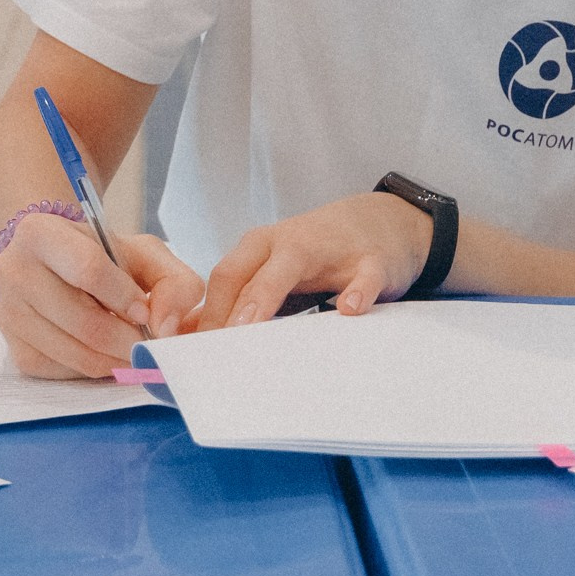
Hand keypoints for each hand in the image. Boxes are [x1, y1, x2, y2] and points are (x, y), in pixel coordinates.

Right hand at [0, 212, 201, 378]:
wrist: (53, 267)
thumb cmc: (101, 257)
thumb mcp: (143, 252)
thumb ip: (172, 282)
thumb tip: (165, 328)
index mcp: (40, 233)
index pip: (88, 270)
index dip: (125, 297)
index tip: (146, 311)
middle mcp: (13, 272)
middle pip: (84, 322)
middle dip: (129, 339)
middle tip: (149, 343)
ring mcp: (9, 315)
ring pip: (77, 354)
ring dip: (117, 359)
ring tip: (132, 347)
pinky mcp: (15, 351)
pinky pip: (67, 372)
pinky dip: (95, 367)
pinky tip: (103, 350)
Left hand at [198, 193, 433, 329]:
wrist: (382, 222)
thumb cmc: (319, 255)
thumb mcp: (276, 271)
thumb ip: (241, 300)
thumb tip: (196, 336)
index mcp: (258, 248)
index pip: (222, 280)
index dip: (205, 315)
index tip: (192, 353)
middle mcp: (285, 243)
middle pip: (243, 271)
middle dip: (224, 308)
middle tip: (210, 348)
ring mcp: (327, 249)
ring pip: (289, 265)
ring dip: (266, 295)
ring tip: (250, 327)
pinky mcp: (371, 261)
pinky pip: (362, 275)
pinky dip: (356, 291)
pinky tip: (348, 310)